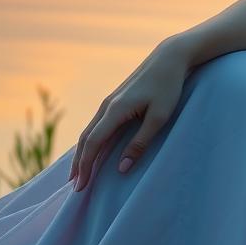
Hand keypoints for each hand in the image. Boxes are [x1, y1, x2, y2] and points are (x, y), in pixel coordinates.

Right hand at [69, 37, 192, 192]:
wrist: (170, 57)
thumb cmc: (169, 86)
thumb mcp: (159, 117)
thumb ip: (140, 143)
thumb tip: (121, 168)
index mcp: (115, 110)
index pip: (93, 143)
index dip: (85, 166)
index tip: (80, 187)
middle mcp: (107, 105)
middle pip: (85, 138)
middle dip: (79, 164)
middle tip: (75, 187)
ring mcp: (110, 101)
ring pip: (89, 131)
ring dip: (82, 153)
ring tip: (78, 173)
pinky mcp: (116, 99)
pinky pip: (97, 124)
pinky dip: (91, 141)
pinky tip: (92, 150)